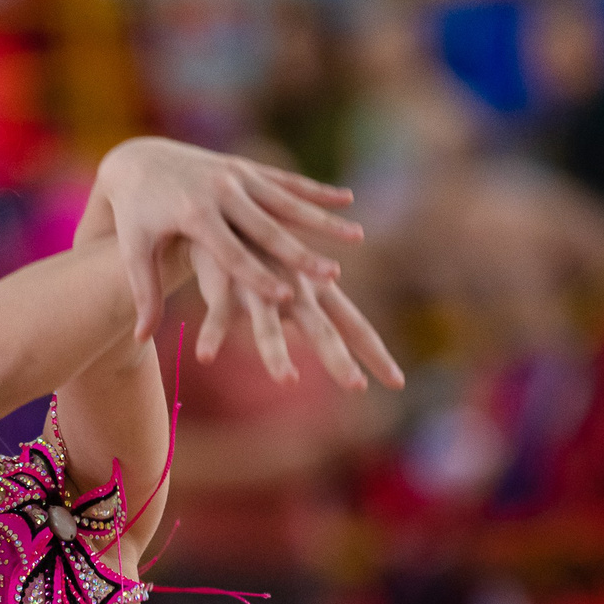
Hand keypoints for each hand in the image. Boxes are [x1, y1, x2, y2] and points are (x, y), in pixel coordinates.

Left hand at [79, 138, 402, 388]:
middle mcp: (219, 192)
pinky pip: (286, 182)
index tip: (285, 299)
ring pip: (285, 201)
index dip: (257, 277)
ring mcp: (235, 176)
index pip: (230, 254)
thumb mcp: (135, 252)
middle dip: (301, 252)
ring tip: (356, 237)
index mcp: (193, 215)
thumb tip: (138, 340)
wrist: (137, 158)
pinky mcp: (245, 167)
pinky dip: (316, 191)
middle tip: (333, 275)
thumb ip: (143, 294)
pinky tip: (348, 200)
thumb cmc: (135, 215)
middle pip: (266, 228)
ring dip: (322, 219)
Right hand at [204, 253, 404, 390]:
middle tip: (356, 387)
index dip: (376, 355)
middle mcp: (297, 289)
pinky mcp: (226, 284)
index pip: (356, 327)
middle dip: (338, 359)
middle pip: (322, 330)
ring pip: (269, 326)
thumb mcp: (298, 284)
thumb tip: (335, 344)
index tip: (398, 383)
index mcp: (319, 291)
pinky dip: (213, 334)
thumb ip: (316, 313)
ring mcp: (262, 287)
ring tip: (286, 381)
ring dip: (276, 352)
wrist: (225, 216)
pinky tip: (204, 357)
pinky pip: (219, 314)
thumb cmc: (268, 256)